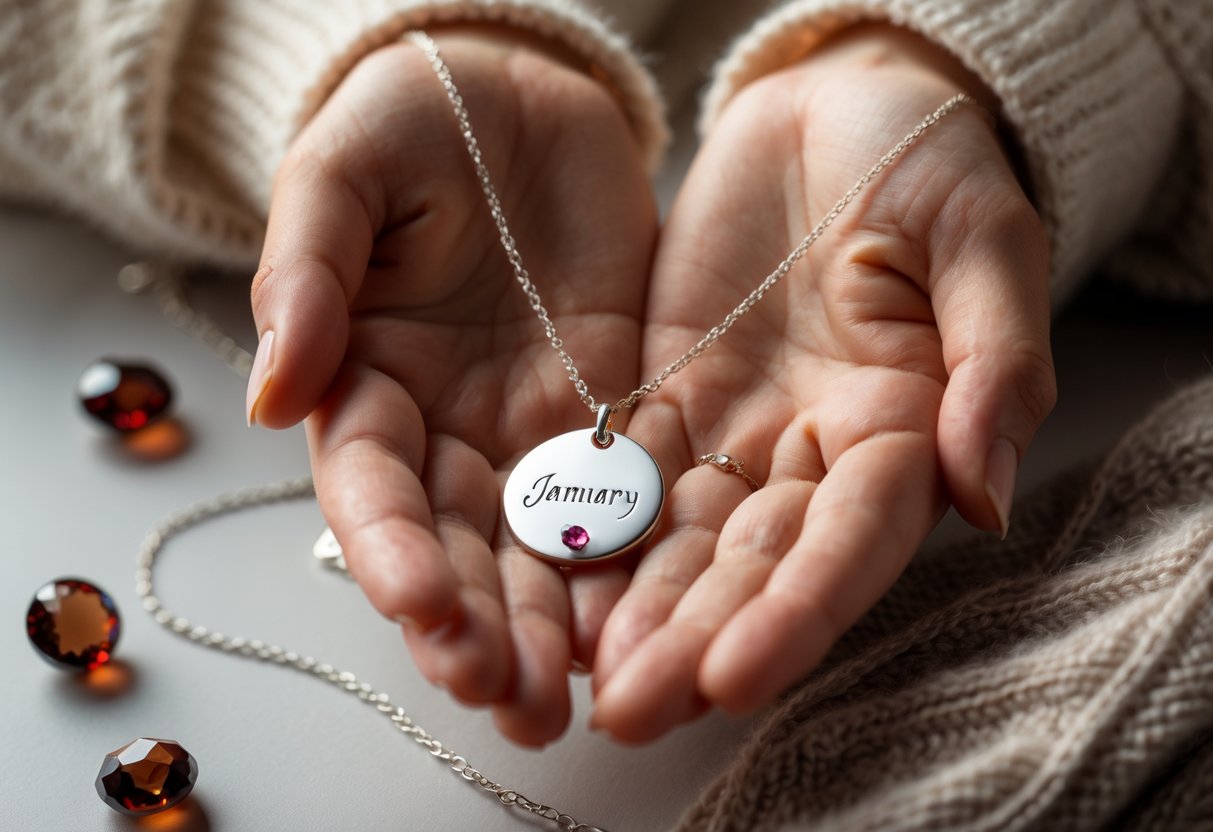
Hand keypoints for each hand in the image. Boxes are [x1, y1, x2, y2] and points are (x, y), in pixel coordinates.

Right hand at [247, 27, 657, 744]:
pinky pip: (626, 494)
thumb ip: (306, 274)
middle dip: (481, 625)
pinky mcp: (614, 410)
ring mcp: (535, 428)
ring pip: (540, 546)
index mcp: (368, 381)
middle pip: (459, 544)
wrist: (516, 94)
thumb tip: (275, 390)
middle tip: (514, 698)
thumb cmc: (411, 122)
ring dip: (555, 626)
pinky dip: (631, 561)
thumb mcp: (341, 174)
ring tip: (577, 702)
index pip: (373, 485)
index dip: (392, 550)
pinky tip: (649, 620)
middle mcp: (449, 428)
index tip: (423, 606)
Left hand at [590, 24, 1054, 740]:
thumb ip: (994, 363)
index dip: (800, 610)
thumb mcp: (983, 241)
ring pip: (682, 537)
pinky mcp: (664, 399)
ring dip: (636, 611)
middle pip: (754, 562)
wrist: (833, 108)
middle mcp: (814, 452)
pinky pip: (622, 475)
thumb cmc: (926, 160)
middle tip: (631, 710)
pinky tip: (550, 587)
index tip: (738, 676)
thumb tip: (987, 494)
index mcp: (902, 426)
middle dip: (696, 638)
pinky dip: (591, 531)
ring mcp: (734, 431)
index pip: (852, 539)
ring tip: (582, 680)